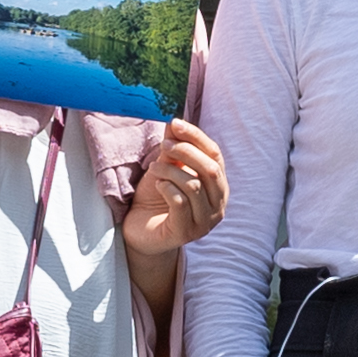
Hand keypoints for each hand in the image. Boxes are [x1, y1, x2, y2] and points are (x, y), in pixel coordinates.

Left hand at [116, 119, 229, 261]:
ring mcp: (204, 222)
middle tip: (164, 145)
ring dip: (170, 171)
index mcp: (218, 187)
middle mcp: (218, 206)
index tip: (176, 123)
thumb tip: (174, 123)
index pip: (215, 155)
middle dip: (186, 152)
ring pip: (194, 185)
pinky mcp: (186, 232)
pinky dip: (167, 188)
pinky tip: (158, 186)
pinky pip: (180, 202)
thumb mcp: (165, 168)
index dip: (197, 137)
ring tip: (154, 168)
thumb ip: (173, 148)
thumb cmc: (156, 198)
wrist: (139, 231)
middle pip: (211, 170)